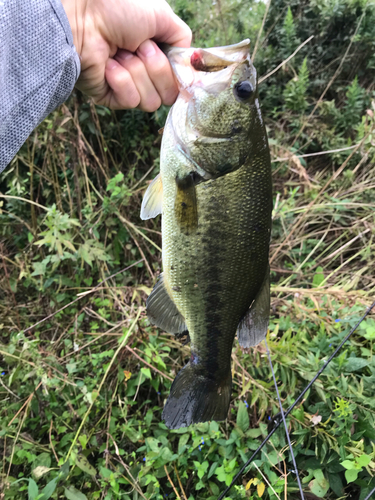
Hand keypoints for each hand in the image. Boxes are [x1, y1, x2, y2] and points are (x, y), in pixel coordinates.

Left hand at [61, 0, 190, 110]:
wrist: (82, 16)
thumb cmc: (118, 6)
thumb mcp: (162, 15)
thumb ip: (182, 39)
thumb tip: (189, 63)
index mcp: (156, 53)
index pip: (179, 81)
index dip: (177, 73)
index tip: (171, 56)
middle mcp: (143, 72)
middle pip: (169, 94)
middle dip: (156, 68)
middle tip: (138, 46)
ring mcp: (127, 86)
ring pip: (151, 101)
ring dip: (138, 72)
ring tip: (119, 53)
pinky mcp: (110, 97)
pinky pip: (130, 101)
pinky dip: (121, 80)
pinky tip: (108, 64)